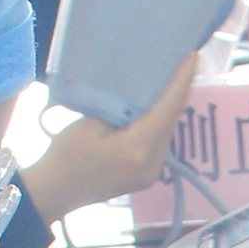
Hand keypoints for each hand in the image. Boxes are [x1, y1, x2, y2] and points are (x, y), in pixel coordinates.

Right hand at [24, 51, 198, 220]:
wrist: (56, 192)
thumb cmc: (66, 155)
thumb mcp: (91, 122)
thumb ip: (122, 107)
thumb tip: (143, 90)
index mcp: (138, 149)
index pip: (168, 108)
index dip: (182, 81)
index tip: (192, 56)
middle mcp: (153, 163)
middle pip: (171, 120)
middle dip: (178, 90)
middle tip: (182, 60)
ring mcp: (152, 173)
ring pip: (167, 131)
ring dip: (169, 106)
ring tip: (171, 78)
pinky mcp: (147, 175)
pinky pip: (159, 142)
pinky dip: (159, 122)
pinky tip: (155, 106)